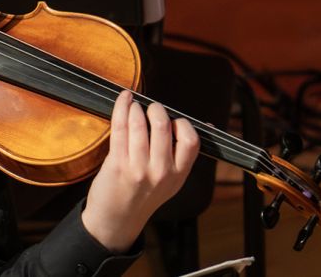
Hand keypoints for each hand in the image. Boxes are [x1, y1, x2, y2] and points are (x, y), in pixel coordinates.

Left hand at [81, 90, 199, 252]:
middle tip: (152, 107)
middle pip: (163, 126)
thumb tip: (204, 125)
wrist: (117, 219)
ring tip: (134, 104)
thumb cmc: (143, 196)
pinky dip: (121, 108)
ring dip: (136, 107)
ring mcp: (138, 168)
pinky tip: (123, 101)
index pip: (191, 141)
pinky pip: (120, 128)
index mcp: (178, 174)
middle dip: (156, 109)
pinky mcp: (117, 164)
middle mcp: (161, 172)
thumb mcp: (172, 181)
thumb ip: (182, 155)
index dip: (183, 123)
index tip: (174, 119)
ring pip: (139, 124)